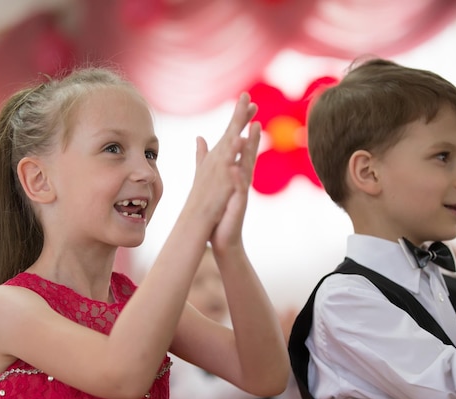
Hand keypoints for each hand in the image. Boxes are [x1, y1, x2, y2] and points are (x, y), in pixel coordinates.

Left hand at [210, 117, 260, 250]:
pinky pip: (238, 189)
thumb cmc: (219, 211)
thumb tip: (202, 141)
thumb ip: (208, 161)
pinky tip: (235, 167)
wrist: (221, 237)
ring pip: (247, 165)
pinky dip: (237, 178)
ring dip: (250, 148)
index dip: (241, 124)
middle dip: (250, 128)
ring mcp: (241, 190)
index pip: (239, 144)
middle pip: (247, 149)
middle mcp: (241, 178)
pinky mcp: (238, 203)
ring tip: (252, 130)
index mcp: (234, 172)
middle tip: (253, 107)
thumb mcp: (214, 183)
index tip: (244, 103)